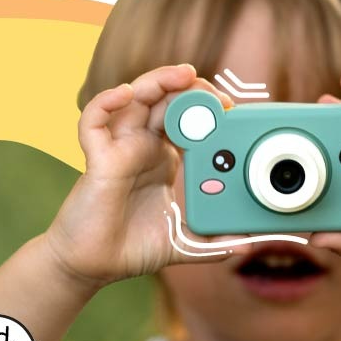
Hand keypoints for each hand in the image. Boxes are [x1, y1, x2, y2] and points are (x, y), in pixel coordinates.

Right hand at [44, 64, 235, 287]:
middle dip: (188, 88)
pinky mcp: (97, 160)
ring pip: (133, 100)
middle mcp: (141, 148)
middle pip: (163, 100)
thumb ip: (214, 243)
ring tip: (183, 74)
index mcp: (163, 159)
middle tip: (214, 90)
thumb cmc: (131, 248)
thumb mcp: (184, 244)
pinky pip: (93, 122)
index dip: (205, 108)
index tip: (230, 110)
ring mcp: (118, 150)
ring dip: (156, 81)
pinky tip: (126, 94)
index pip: (185, 119)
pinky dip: (106, 103)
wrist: (94, 266)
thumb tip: (247, 247)